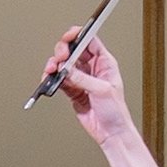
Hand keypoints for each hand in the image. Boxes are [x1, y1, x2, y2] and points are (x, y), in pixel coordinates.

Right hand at [45, 27, 164, 166]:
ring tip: (51, 70)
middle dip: (63, 50)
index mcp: (105, 63)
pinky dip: (52, 78)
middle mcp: (92, 68)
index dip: (78, 35)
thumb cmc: (116, 111)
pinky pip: (59, 79)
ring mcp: (81, 79)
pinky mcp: (73, 90)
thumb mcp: (102, 91)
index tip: (68, 36)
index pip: (90, 41)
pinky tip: (49, 79)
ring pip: (63, 64)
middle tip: (59, 58)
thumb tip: (68, 69)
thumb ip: (83, 78)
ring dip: (55, 64)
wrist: (110, 132)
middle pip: (73, 50)